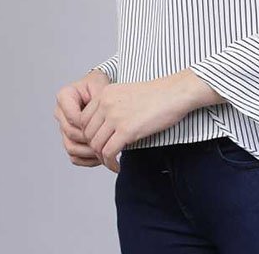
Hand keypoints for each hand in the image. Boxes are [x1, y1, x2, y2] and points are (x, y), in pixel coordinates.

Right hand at [54, 70, 110, 167]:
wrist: (101, 92)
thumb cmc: (100, 85)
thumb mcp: (101, 85)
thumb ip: (99, 98)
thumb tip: (99, 117)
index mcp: (64, 96)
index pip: (73, 117)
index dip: (88, 125)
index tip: (104, 127)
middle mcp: (60, 113)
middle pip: (71, 133)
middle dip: (90, 139)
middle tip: (107, 141)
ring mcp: (63, 127)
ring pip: (71, 147)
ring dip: (88, 152)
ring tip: (105, 150)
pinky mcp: (69, 139)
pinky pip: (74, 156)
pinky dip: (87, 159)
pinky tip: (100, 157)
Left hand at [79, 73, 196, 172]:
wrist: (175, 92)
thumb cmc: (157, 94)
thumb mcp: (127, 93)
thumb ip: (112, 107)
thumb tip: (104, 129)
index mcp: (105, 93)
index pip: (83, 119)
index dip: (89, 134)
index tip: (99, 142)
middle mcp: (106, 103)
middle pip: (87, 134)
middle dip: (95, 148)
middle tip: (106, 155)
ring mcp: (115, 117)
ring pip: (96, 145)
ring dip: (102, 158)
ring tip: (112, 162)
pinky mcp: (127, 130)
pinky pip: (108, 153)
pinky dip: (110, 164)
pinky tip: (117, 166)